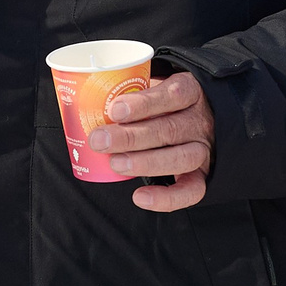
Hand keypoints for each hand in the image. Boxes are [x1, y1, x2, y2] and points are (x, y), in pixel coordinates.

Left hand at [87, 72, 214, 212]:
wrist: (194, 119)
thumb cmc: (161, 102)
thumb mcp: (151, 86)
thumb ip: (128, 91)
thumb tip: (82, 103)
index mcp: (190, 91)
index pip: (174, 94)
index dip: (144, 103)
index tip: (114, 110)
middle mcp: (200, 121)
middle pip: (170, 129)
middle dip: (131, 136)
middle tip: (100, 140)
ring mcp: (204, 149)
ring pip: (181, 158)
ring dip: (145, 162)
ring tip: (115, 163)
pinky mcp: (202, 175)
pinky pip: (191, 191)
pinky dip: (166, 198)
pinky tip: (140, 197)